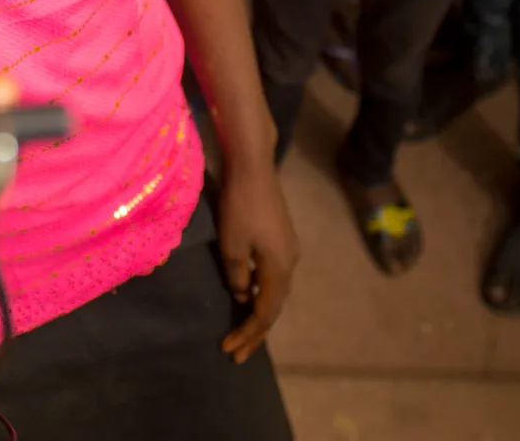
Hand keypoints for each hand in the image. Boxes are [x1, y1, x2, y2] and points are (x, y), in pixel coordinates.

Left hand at [214, 158, 296, 361]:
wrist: (254, 168)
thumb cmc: (240, 207)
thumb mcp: (232, 246)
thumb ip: (236, 276)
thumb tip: (241, 295)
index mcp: (279, 269)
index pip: (264, 314)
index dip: (248, 334)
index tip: (229, 350)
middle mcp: (290, 263)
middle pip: (273, 306)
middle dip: (254, 331)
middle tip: (236, 351)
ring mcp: (289, 249)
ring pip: (274, 290)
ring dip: (258, 312)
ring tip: (242, 330)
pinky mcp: (282, 237)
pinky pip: (273, 275)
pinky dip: (260, 292)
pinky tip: (247, 294)